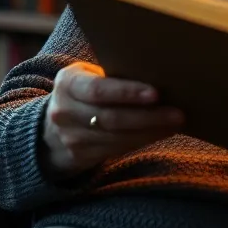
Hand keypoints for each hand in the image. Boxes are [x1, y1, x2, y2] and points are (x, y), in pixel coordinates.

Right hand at [42, 61, 183, 178]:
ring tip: (175, 123)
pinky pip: (117, 149)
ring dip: (150, 131)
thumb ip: (110, 75)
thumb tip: (157, 72)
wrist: (49, 130)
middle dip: (148, 117)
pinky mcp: (81, 156)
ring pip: (117, 137)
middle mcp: (65, 111)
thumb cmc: (82, 93)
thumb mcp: (86, 76)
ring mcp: (71, 137)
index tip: (156, 93)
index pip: (99, 90)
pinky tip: (161, 132)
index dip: (127, 92)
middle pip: (111, 118)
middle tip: (178, 113)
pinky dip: (142, 140)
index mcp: (68, 84)